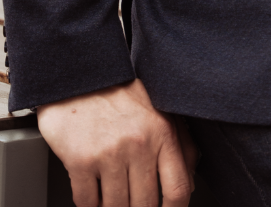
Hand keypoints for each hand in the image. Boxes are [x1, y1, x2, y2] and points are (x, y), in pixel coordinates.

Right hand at [37, 78, 196, 206]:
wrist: (81, 76)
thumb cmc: (121, 94)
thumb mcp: (160, 111)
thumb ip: (181, 145)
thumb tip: (190, 183)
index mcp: (163, 132)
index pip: (177, 188)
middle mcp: (138, 144)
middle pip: (145, 205)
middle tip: (132, 203)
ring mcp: (109, 154)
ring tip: (112, 197)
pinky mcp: (81, 160)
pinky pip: (87, 203)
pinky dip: (90, 205)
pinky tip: (93, 193)